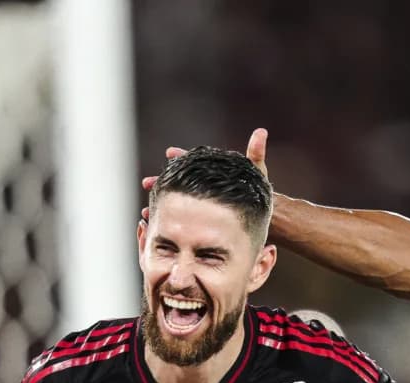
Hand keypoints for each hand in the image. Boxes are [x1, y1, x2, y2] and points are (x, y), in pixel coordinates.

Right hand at [140, 128, 269, 221]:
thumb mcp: (256, 172)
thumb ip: (256, 152)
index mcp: (210, 172)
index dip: (180, 156)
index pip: (192, 161)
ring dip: (160, 204)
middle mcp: (201, 187)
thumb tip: (261, 132)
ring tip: (148, 209)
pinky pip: (181, 219)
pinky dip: (169, 221)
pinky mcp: (199, 219)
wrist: (261, 218)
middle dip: (161, 182)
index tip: (170, 152)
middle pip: (177, 183)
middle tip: (147, 182)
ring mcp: (199, 204)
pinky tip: (157, 223)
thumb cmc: (258, 193)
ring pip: (175, 202)